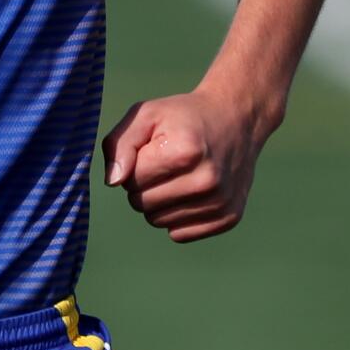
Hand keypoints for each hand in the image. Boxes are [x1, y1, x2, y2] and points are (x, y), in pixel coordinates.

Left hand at [100, 87, 259, 241]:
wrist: (236, 119)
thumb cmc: (183, 117)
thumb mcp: (146, 115)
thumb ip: (119, 145)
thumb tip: (113, 182)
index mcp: (184, 152)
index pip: (130, 181)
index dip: (134, 165)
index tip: (152, 150)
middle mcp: (206, 181)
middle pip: (141, 204)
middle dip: (143, 185)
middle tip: (164, 164)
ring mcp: (220, 202)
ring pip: (157, 221)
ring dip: (159, 201)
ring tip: (178, 175)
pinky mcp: (229, 218)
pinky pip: (178, 234)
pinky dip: (177, 216)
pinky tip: (191, 191)